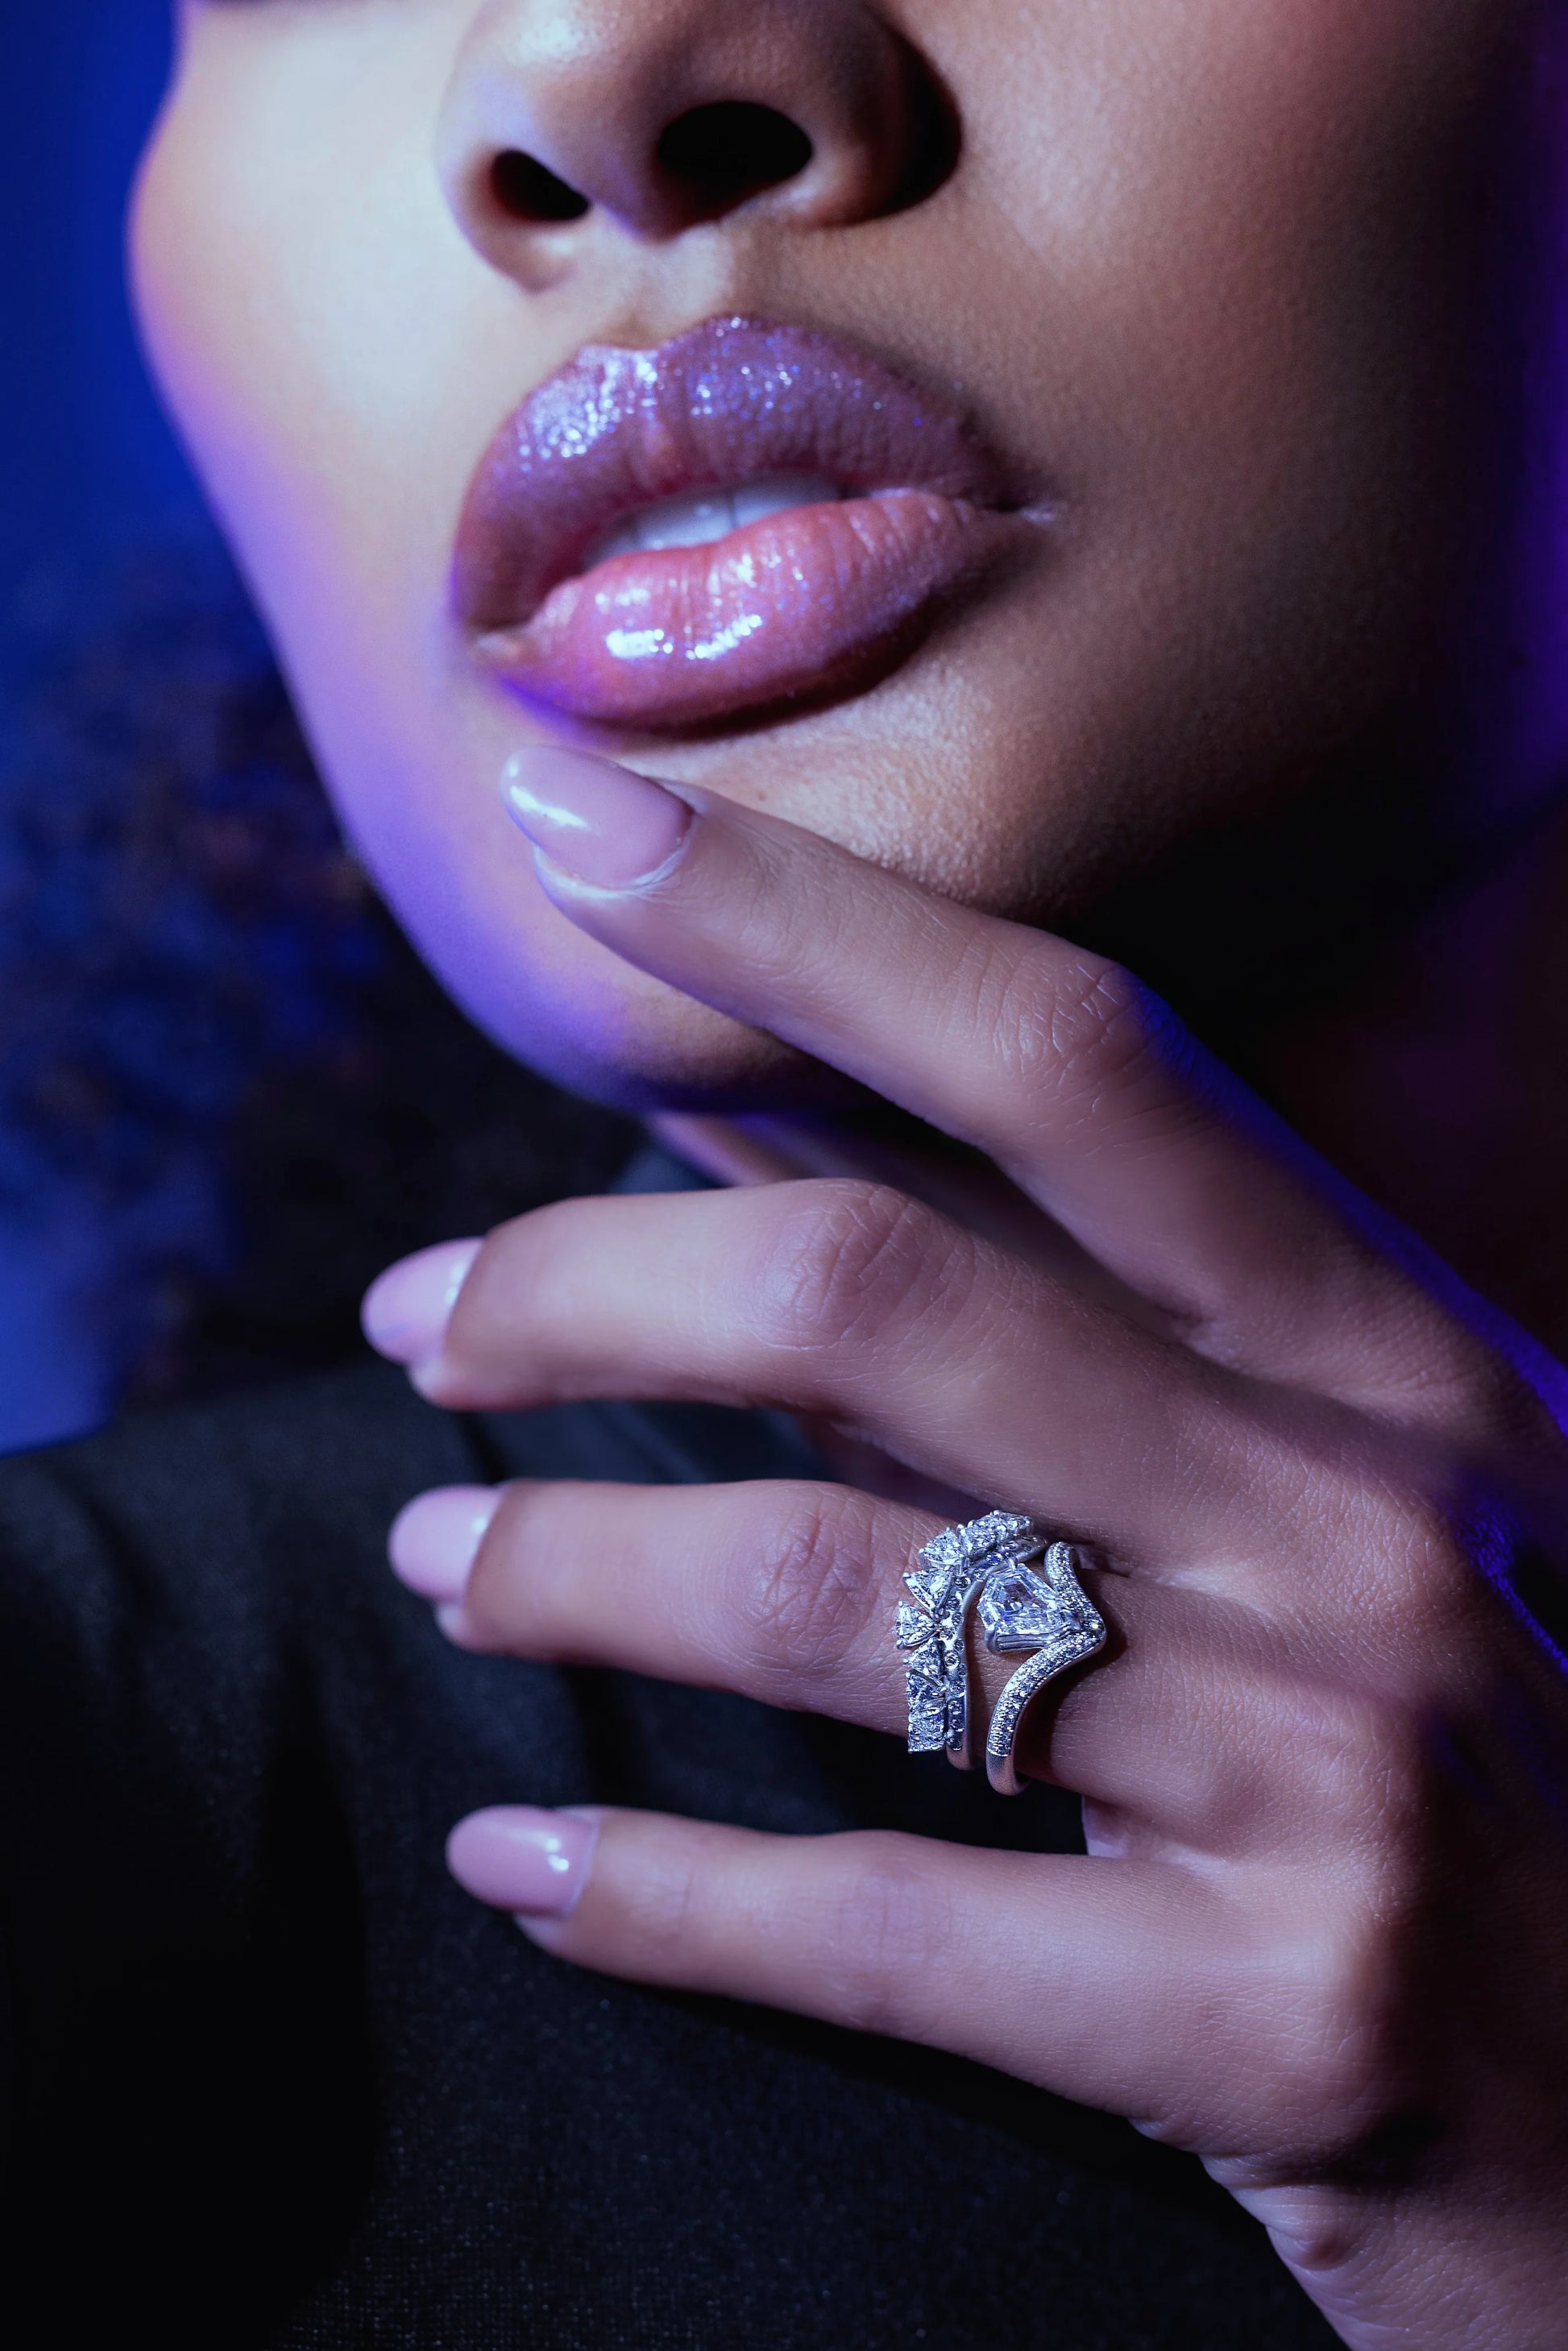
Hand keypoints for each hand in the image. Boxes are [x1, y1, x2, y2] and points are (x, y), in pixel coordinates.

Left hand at [364, 749, 1567, 2350]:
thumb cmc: (1479, 1733)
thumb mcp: (1336, 1477)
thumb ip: (1065, 1307)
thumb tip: (760, 1116)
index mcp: (1389, 1350)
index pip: (1064, 1054)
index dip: (798, 918)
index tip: (563, 812)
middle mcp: (1364, 1518)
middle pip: (879, 1297)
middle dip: (581, 1287)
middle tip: (416, 1325)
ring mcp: (1329, 1775)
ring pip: (832, 1594)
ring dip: (570, 1568)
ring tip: (438, 1566)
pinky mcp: (1269, 2025)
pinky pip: (873, 1923)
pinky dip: (651, 1893)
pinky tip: (518, 1863)